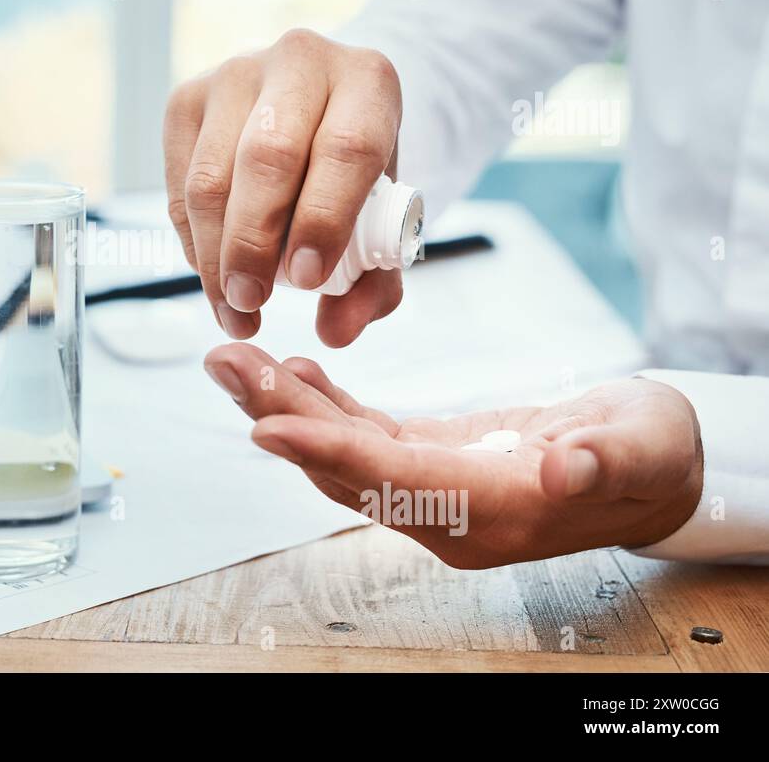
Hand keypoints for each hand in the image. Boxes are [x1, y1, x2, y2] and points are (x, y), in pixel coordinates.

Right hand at [163, 29, 403, 345]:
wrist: (317, 111)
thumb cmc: (354, 174)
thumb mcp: (382, 221)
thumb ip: (373, 282)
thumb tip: (334, 332)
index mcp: (368, 80)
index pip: (347, 148)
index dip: (325, 219)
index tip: (308, 280)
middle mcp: (301, 60)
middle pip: (268, 158)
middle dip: (254, 243)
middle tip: (252, 302)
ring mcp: (235, 74)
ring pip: (211, 176)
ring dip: (214, 254)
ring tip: (231, 307)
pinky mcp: (187, 99)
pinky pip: (178, 183)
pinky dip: (192, 239)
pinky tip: (213, 271)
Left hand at [203, 343, 703, 567]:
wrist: (648, 467)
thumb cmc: (649, 454)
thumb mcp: (646, 447)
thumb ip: (603, 459)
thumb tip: (561, 467)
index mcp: (495, 512)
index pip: (394, 483)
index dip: (329, 453)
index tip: (266, 426)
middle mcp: (448, 514)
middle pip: (347, 469)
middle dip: (281, 417)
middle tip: (226, 364)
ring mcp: (432, 492)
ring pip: (342, 454)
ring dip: (286, 407)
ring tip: (236, 361)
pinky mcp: (428, 462)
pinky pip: (361, 438)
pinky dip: (323, 405)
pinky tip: (291, 372)